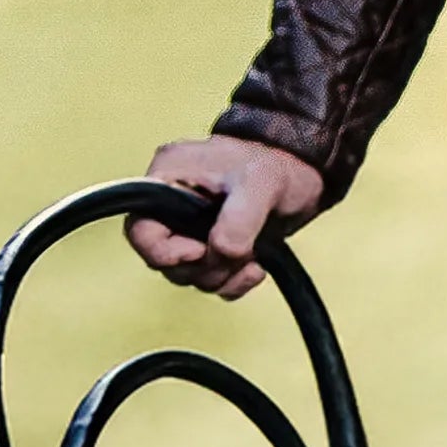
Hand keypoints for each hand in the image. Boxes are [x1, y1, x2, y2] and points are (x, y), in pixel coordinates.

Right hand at [125, 136, 325, 295]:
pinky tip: (256, 267)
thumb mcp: (260, 184)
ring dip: (222, 276)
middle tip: (237, 253)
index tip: (199, 251)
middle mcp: (173, 204)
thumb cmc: (279, 164)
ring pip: (189, 275)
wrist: (307, 171)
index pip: (139, 230)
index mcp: (169, 177)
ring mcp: (192, 227)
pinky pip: (212, 281)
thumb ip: (237, 221)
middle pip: (164, 261)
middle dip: (203, 266)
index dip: (163, 252)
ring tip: (252, 257)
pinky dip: (233, 282)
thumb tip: (219, 253)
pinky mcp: (214, 246)